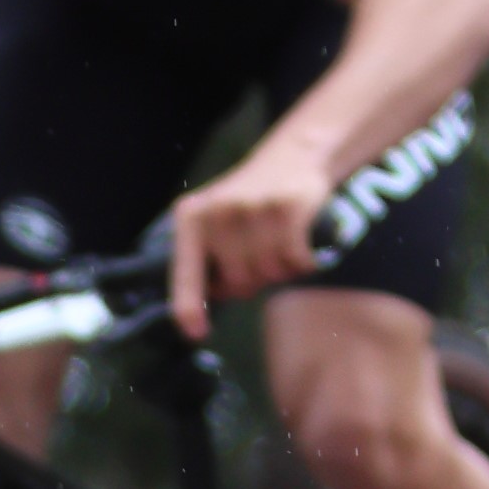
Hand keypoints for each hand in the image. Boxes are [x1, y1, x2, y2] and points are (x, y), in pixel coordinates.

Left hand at [164, 142, 334, 329]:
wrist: (292, 156)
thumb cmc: (250, 204)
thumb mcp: (218, 226)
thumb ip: (208, 262)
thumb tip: (206, 308)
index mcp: (191, 218)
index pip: (186, 272)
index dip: (189, 306)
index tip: (195, 333)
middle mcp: (217, 211)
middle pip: (237, 282)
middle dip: (254, 281)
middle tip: (263, 256)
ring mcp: (252, 208)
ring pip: (268, 273)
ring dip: (281, 270)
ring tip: (282, 244)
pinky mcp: (287, 207)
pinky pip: (294, 261)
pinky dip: (303, 263)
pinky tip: (302, 245)